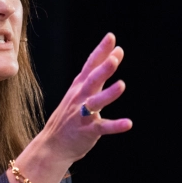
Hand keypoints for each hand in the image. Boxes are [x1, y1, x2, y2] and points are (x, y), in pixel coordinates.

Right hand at [9, 33, 130, 182]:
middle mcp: (80, 98)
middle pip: (92, 80)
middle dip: (103, 69)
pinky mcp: (87, 131)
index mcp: (79, 87)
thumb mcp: (82, 90)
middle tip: (115, 57)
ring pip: (96, 102)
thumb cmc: (71, 115)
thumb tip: (116, 52)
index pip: (90, 65)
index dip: (100, 51)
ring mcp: (82, 115)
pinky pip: (102, 127)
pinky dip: (115, 126)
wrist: (53, 144)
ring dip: (109, 94)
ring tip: (122, 85)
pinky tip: (128, 123)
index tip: (111, 37)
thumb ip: (100, 72)